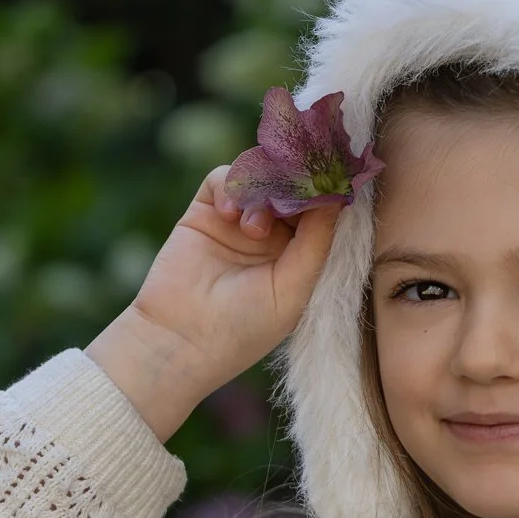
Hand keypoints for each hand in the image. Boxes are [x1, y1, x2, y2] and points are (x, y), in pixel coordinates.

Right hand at [85, 165, 345, 440]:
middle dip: (295, 187)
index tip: (332, 182)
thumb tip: (337, 195)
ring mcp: (239, 222)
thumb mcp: (295, 287)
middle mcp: (273, 236)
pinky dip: (232, 186)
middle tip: (294, 194)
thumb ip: (318, 240)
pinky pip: (224, 178)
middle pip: (292, 187)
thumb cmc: (245, 327)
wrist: (181, 339)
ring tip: (254, 230)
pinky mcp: (205, 212)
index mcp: (301, 256)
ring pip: (261, 178)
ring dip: (263, 194)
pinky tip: (230, 214)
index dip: (326, 195)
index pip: (321, 212)